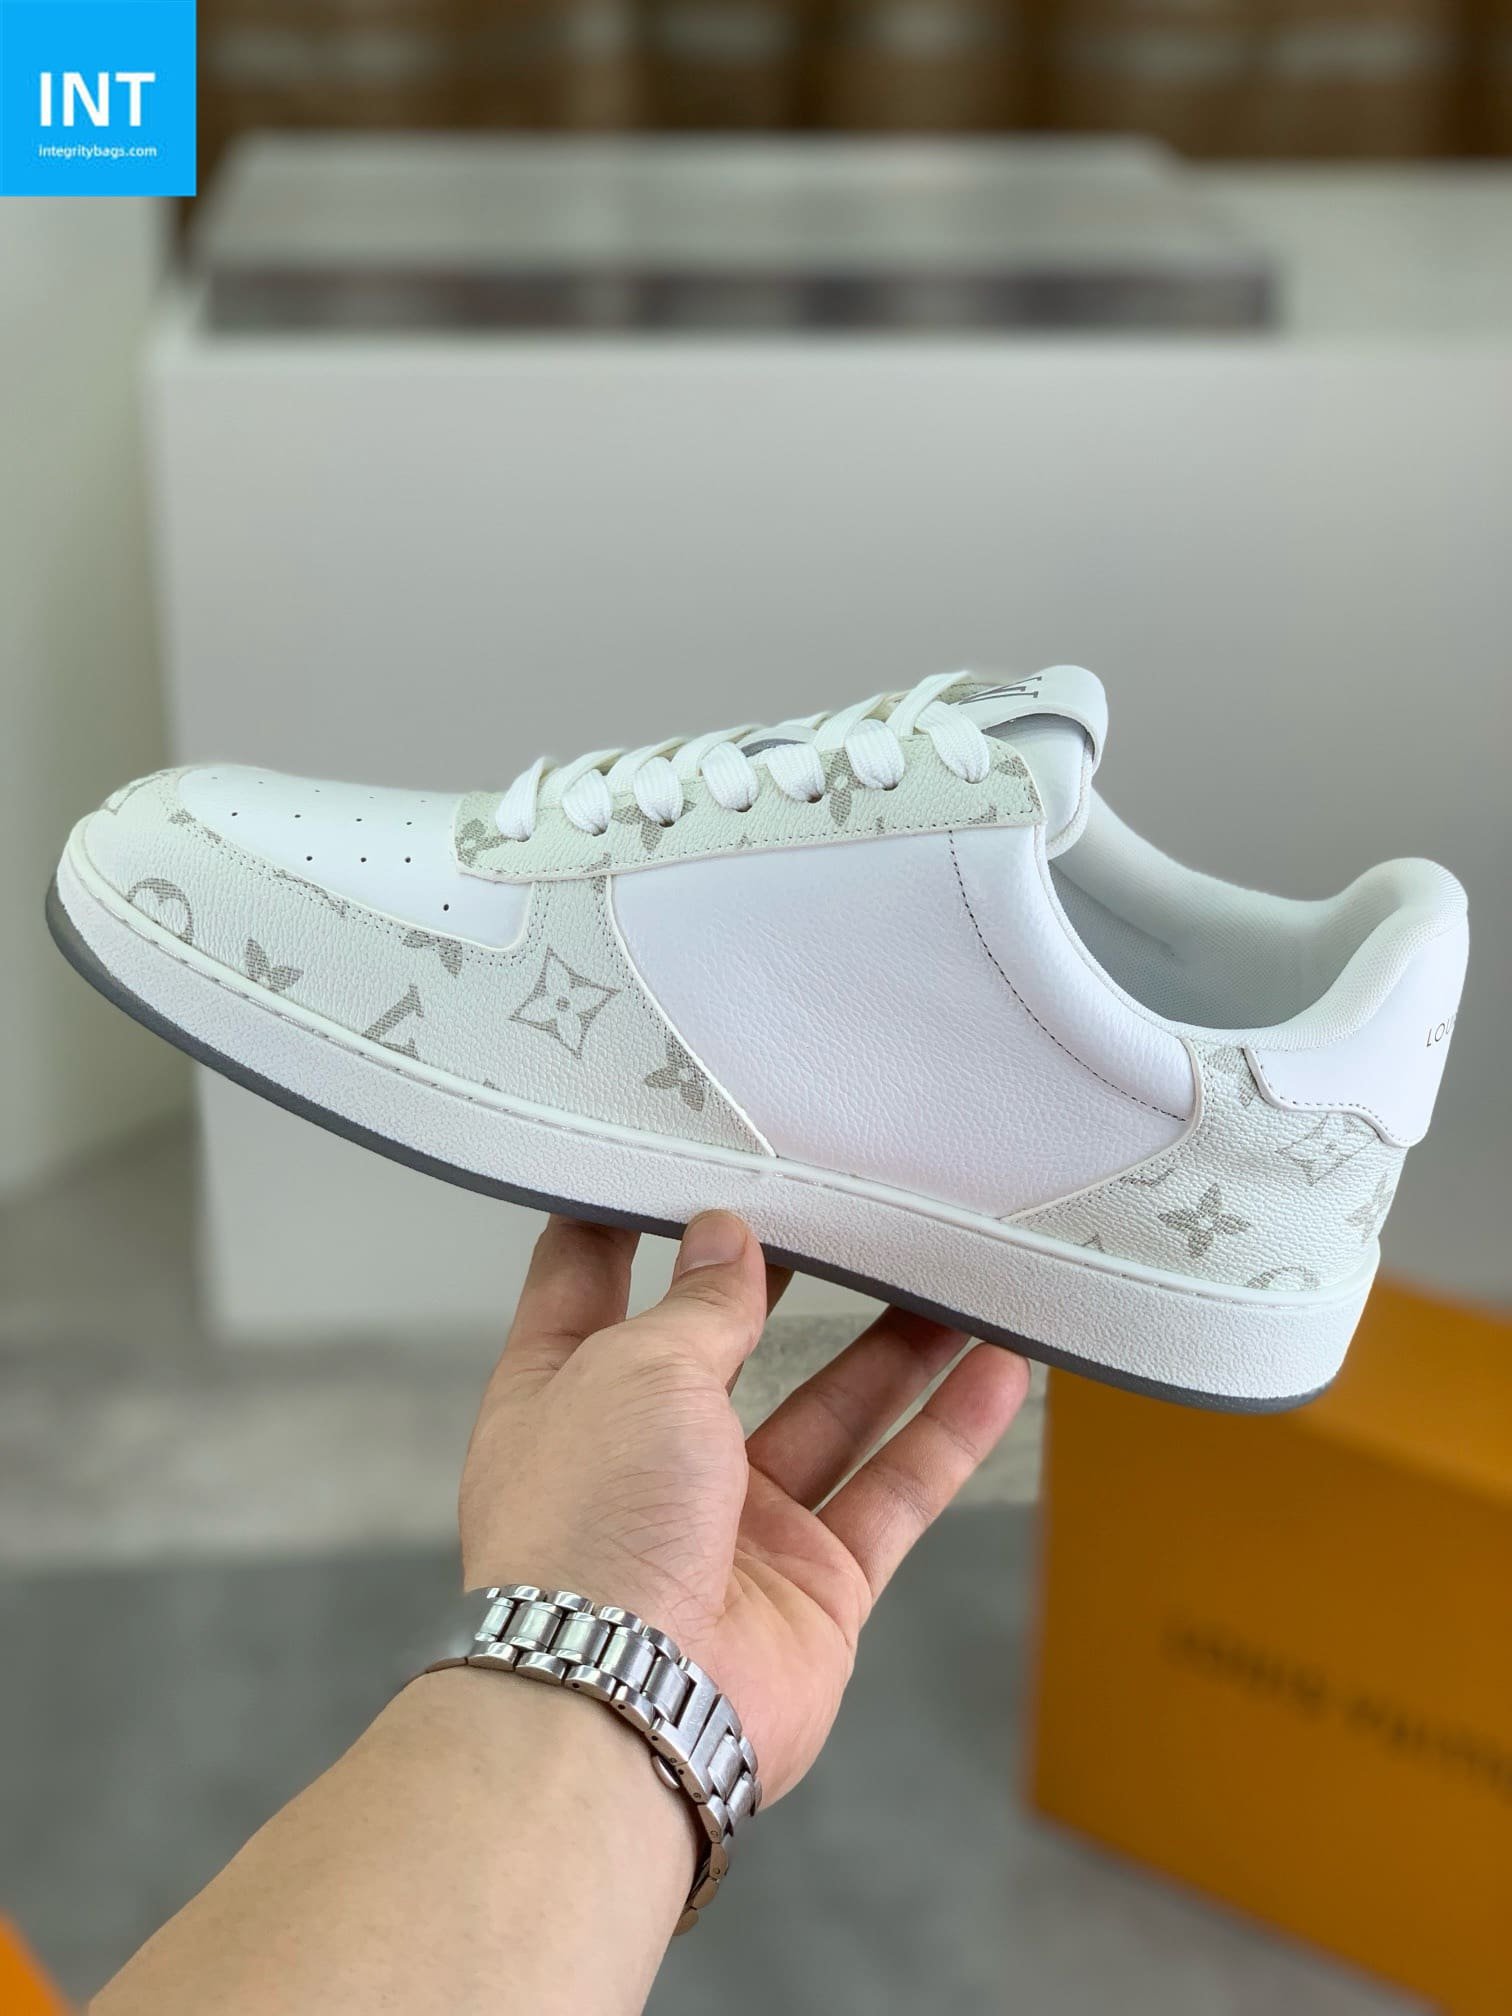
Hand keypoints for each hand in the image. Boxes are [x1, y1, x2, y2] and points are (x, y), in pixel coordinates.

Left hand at [460, 1211, 1027, 1800]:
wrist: (629, 1708)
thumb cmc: (591, 1535)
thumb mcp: (636, 1370)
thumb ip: (700, 1304)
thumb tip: (725, 1238)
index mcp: (565, 1397)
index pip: (588, 1281)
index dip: (631, 1218)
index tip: (676, 1154)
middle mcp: (646, 1457)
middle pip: (730, 1343)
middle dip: (788, 1277)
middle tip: (846, 1206)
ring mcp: (734, 1523)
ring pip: (833, 1410)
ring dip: (898, 1344)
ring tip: (956, 1270)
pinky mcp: (813, 1581)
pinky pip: (894, 1489)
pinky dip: (949, 1431)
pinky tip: (999, 1368)